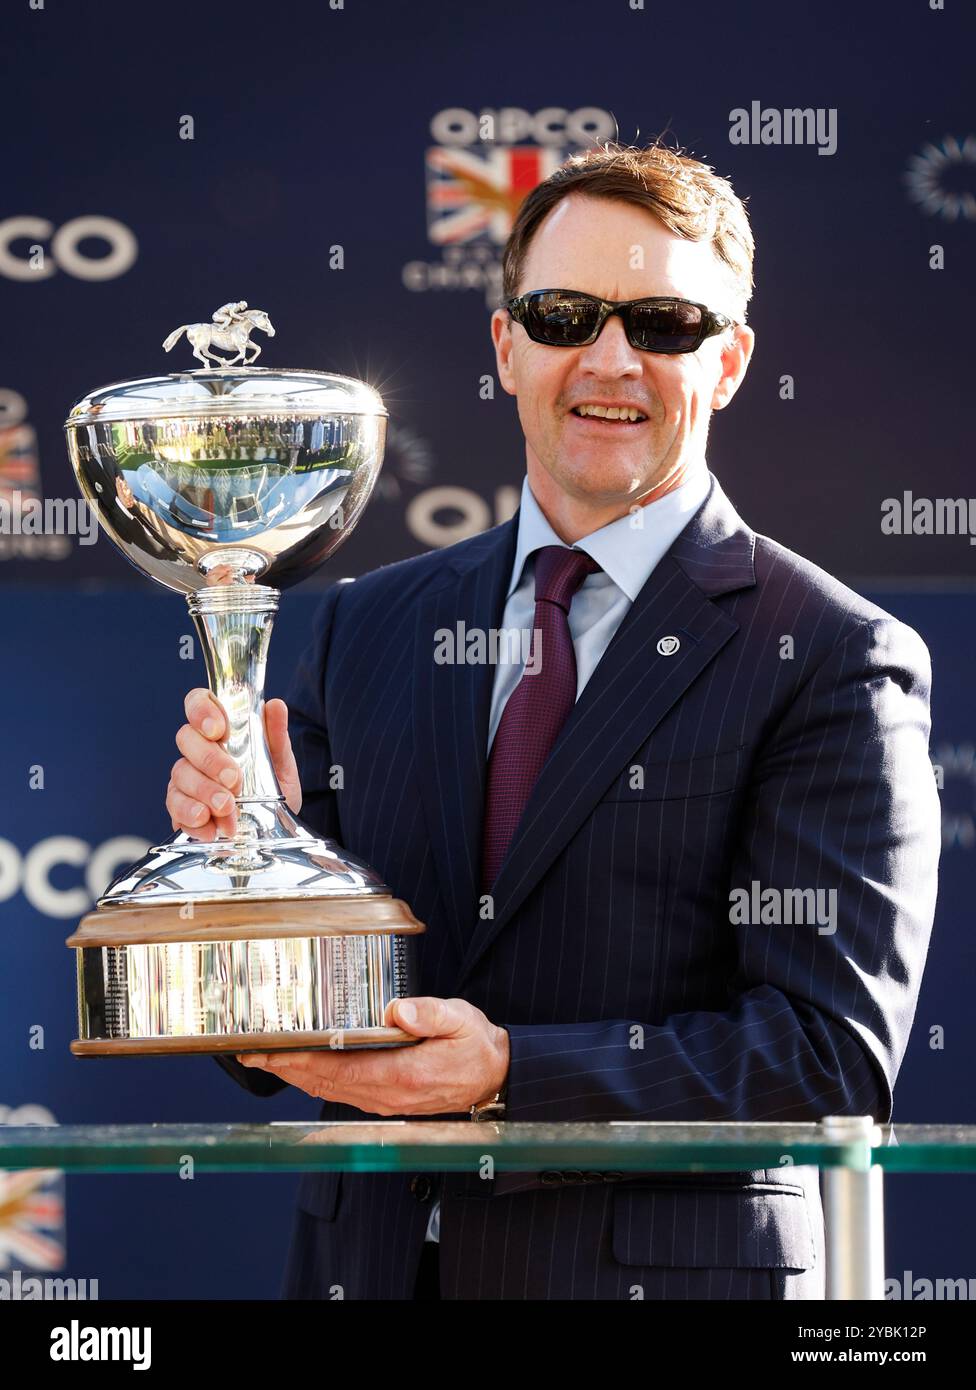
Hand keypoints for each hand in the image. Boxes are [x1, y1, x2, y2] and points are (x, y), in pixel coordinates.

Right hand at [166, 688, 301, 839]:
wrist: (272, 830)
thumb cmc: (273, 790)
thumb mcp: (281, 765)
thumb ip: (276, 737)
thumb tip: (276, 706)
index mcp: (220, 731)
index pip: (198, 703)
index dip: (201, 711)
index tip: (218, 730)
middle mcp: (198, 750)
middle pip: (186, 739)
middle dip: (210, 760)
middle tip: (234, 780)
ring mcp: (186, 778)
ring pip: (180, 774)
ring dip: (205, 792)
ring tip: (228, 809)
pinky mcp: (180, 807)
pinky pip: (175, 807)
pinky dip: (193, 817)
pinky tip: (211, 828)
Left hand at [237, 997, 509, 1115]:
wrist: (493, 1077)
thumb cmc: (476, 1046)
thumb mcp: (461, 1020)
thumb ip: (429, 1013)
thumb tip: (396, 1009)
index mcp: (403, 1074)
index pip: (340, 1069)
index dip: (301, 1061)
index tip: (271, 1050)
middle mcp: (387, 1095)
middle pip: (324, 1082)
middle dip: (285, 1068)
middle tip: (250, 1052)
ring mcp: (383, 1102)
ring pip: (328, 1091)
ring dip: (294, 1076)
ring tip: (264, 1059)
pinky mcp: (384, 1101)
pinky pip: (340, 1093)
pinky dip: (314, 1081)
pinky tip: (299, 1070)